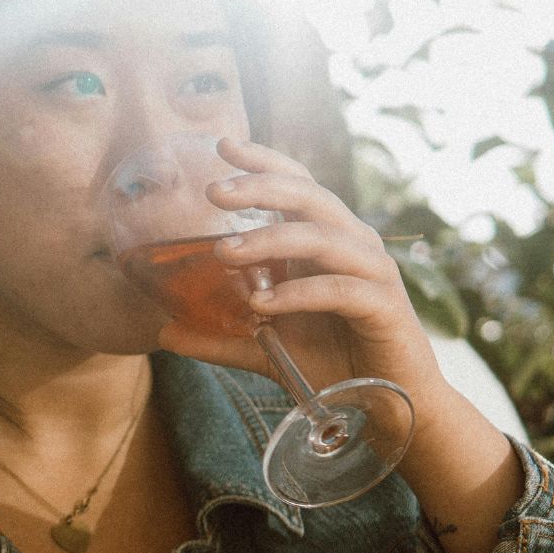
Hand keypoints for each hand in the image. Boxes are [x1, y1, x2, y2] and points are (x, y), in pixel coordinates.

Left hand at [154, 136, 451, 405]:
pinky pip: (340, 288)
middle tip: (212, 192)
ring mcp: (373, 274)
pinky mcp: (385, 307)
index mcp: (326, 244)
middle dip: (261, 187)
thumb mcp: (266, 349)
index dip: (265, 162)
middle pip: (309, 197)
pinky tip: (261, 304)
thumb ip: (220, 336)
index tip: (223, 145)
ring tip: (224, 252)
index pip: (298, 186)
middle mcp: (353, 247)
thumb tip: (163, 330)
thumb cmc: (335, 366)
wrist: (390, 408)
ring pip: (323, 237)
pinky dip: (299, 292)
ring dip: (271, 239)